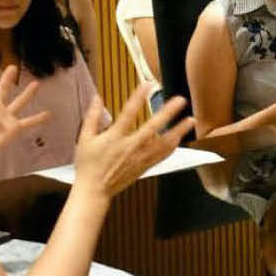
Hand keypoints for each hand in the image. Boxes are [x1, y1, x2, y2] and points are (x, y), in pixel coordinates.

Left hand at [0, 57, 51, 179]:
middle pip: (3, 89)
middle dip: (7, 78)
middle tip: (13, 68)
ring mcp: (6, 117)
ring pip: (19, 102)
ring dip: (27, 94)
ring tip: (36, 84)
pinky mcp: (15, 127)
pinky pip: (29, 122)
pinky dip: (39, 118)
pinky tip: (49, 114)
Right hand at [73, 86, 193, 199]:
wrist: (94, 191)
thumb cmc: (88, 165)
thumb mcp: (84, 139)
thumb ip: (92, 116)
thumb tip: (97, 97)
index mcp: (114, 138)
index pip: (128, 113)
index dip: (138, 98)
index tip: (147, 84)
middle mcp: (130, 147)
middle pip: (153, 127)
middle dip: (168, 113)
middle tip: (180, 100)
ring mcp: (140, 158)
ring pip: (164, 143)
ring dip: (178, 131)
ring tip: (190, 120)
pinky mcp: (145, 166)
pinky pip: (163, 155)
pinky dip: (172, 146)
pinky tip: (180, 138)